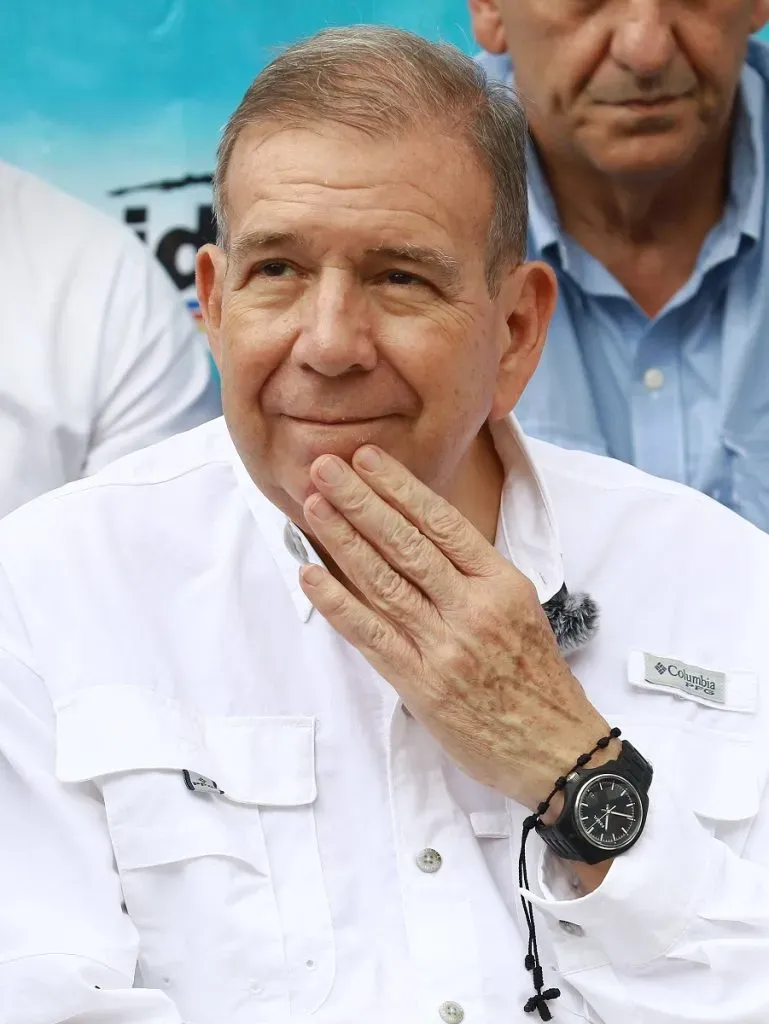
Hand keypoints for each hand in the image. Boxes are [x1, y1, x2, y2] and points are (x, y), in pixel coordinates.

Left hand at [299, 445, 616, 810]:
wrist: (555, 749)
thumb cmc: (536, 678)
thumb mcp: (521, 609)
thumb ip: (475, 575)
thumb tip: (419, 535)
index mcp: (502, 584)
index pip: (443, 523)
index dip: (400, 487)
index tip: (369, 459)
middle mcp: (474, 609)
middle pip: (407, 544)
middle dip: (361, 500)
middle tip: (325, 467)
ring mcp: (446, 647)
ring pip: (384, 582)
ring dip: (343, 540)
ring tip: (313, 506)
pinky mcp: (422, 684)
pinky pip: (371, 635)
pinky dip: (338, 603)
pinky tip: (312, 574)